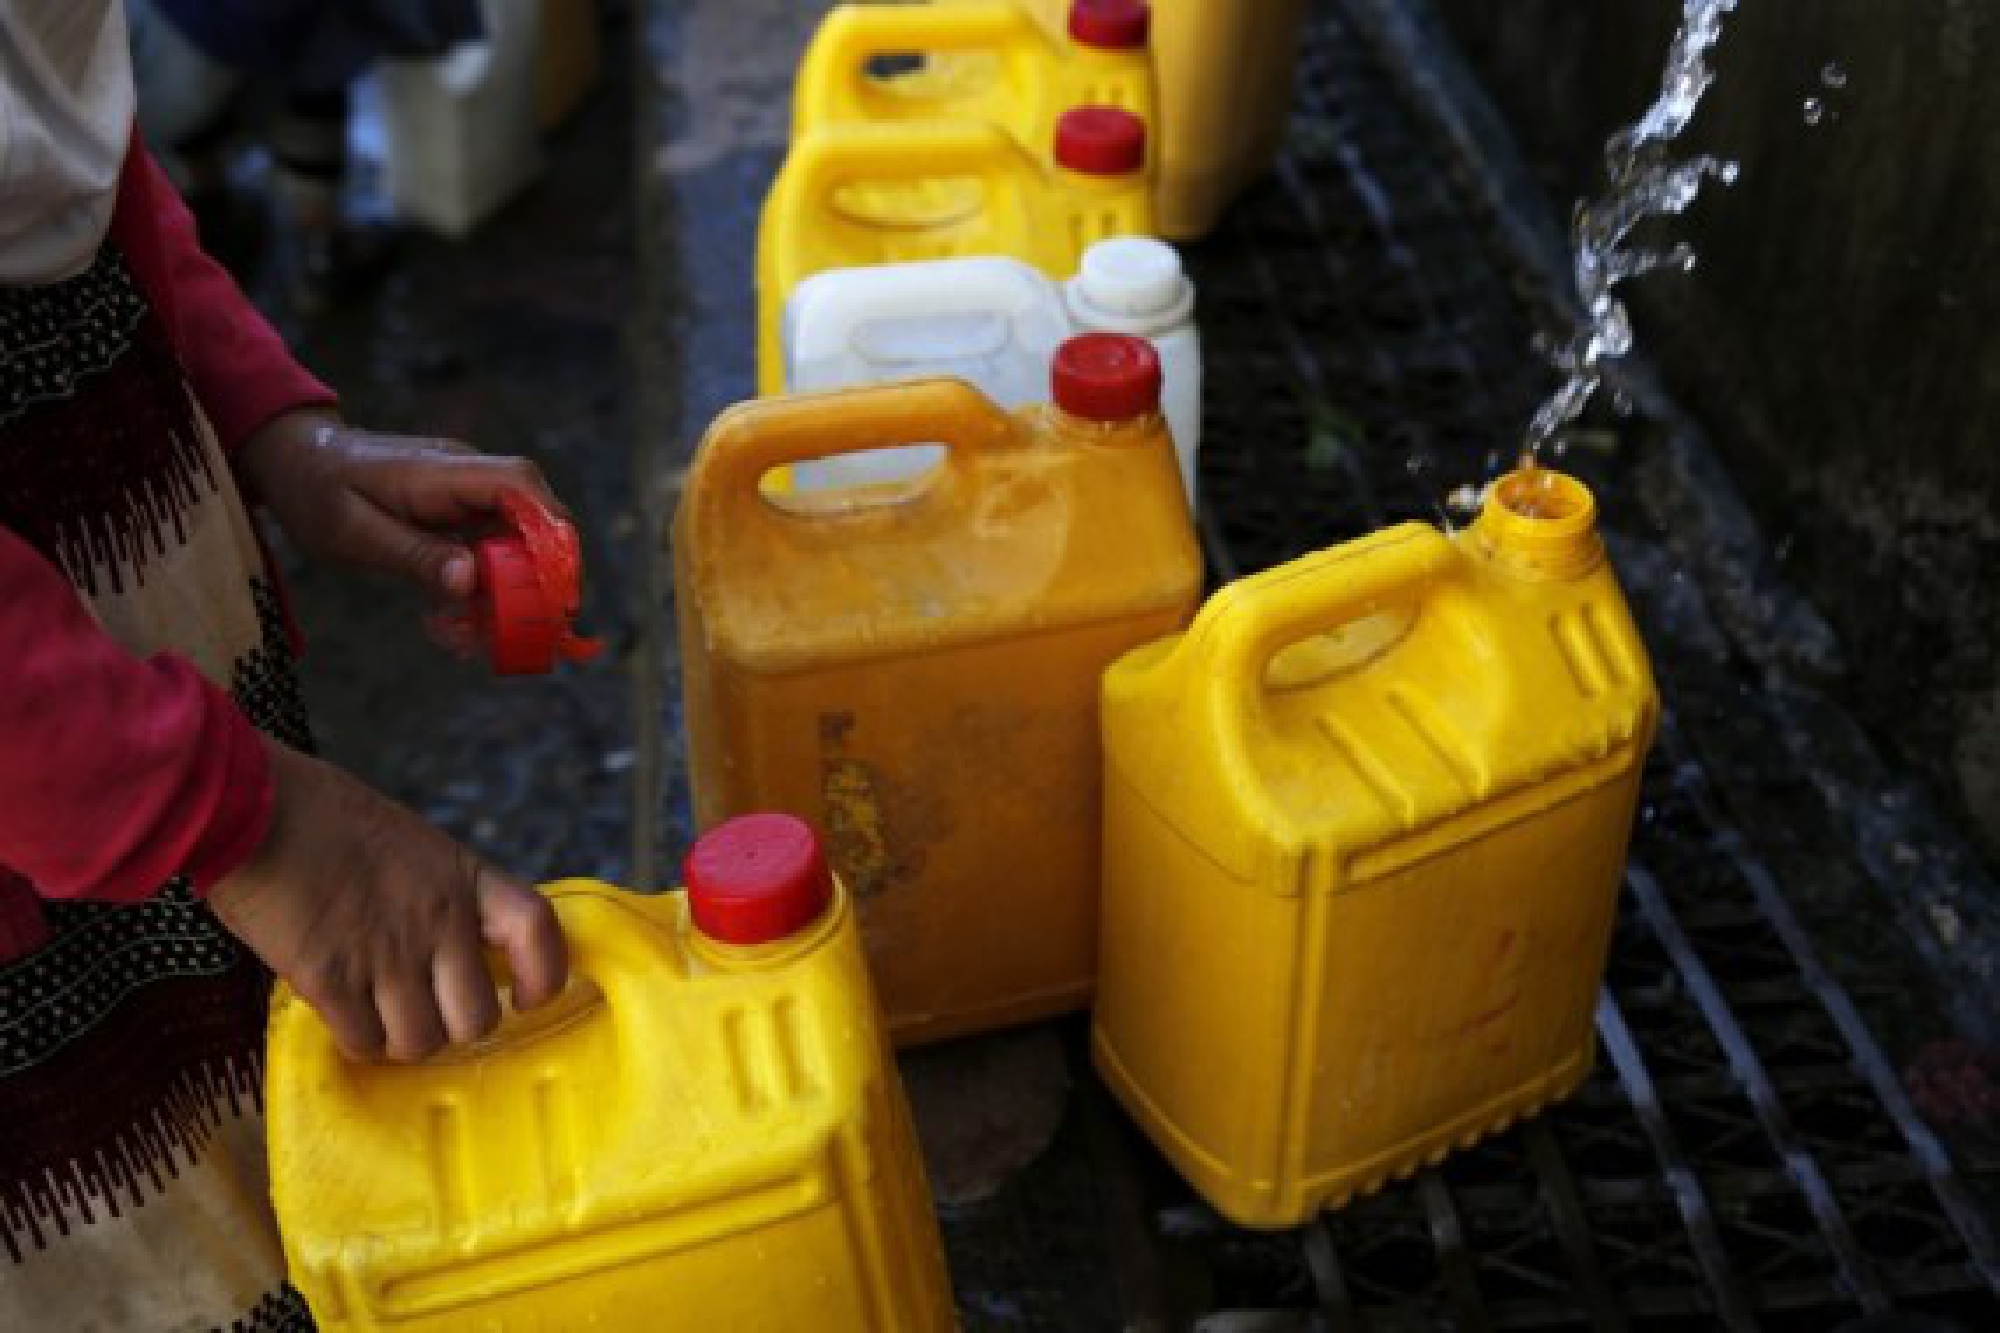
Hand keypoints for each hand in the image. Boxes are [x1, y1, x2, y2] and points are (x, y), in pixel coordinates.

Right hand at [208, 738, 568, 1061]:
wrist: (247, 806)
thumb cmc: (317, 813)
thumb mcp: (406, 841)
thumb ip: (435, 892)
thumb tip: (446, 946)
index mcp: (460, 875)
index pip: (536, 929)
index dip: (544, 973)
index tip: (527, 996)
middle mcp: (436, 920)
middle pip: (477, 1017)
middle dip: (450, 1026)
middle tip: (425, 1012)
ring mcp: (385, 954)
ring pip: (421, 1042)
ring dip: (400, 1039)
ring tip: (377, 1014)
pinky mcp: (330, 979)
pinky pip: (364, 1042)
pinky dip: (357, 1040)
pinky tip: (342, 1015)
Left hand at [235, 409, 567, 602]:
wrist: (297, 460)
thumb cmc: (317, 492)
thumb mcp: (353, 534)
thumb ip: (414, 555)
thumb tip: (470, 581)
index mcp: (443, 472)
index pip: (520, 487)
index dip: (551, 531)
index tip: (557, 585)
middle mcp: (467, 475)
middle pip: (534, 515)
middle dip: (541, 572)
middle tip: (535, 628)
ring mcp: (466, 492)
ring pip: (517, 538)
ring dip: (511, 587)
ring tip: (483, 635)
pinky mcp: (459, 511)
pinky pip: (491, 546)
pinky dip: (486, 584)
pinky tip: (462, 618)